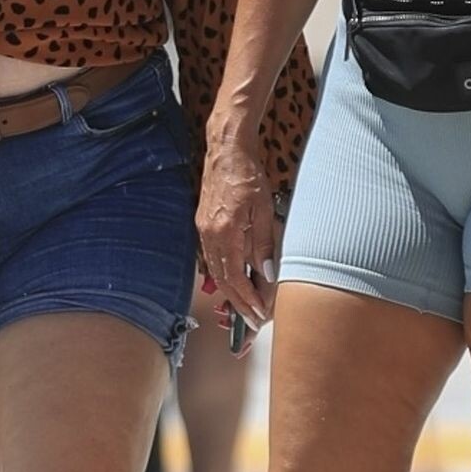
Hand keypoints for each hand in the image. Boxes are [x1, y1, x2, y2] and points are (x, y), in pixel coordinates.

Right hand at [196, 134, 278, 333]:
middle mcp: (209, 235)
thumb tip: (266, 273)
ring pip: (216, 272)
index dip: (247, 300)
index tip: (260, 314)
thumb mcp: (263, 210)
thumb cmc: (246, 175)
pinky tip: (236, 281)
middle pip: (222, 281)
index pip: (234, 279)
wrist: (226, 151)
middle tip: (254, 320)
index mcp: (224, 233)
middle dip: (238, 304)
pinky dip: (225, 275)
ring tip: (247, 307)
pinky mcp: (204, 225)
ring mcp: (203, 231)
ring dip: (231, 292)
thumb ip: (264, 244)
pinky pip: (213, 258)